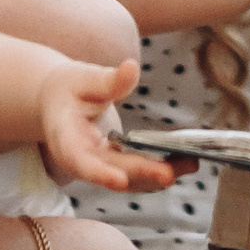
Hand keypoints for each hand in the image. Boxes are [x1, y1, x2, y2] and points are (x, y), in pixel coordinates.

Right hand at [37, 59, 177, 191]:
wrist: (58, 103)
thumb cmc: (68, 88)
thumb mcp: (82, 78)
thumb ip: (107, 80)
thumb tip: (131, 68)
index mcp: (65, 139)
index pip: (80, 161)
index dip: (99, 174)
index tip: (120, 181)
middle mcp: (82, 161)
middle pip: (112, 172)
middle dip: (142, 174)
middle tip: (170, 173)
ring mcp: (100, 167)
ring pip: (130, 179)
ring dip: (159, 175)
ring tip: (191, 164)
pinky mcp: (115, 166)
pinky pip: (139, 172)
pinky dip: (161, 168)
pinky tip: (186, 161)